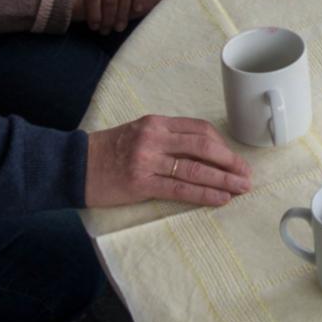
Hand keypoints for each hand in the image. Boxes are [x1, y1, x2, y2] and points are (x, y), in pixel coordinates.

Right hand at [84, 114, 253, 207]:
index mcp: (156, 122)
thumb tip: (204, 152)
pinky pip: (181, 188)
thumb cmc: (109, 150)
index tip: (235, 158)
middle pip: (204, 146)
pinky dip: (205, 194)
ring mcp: (148, 160)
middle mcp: (155, 138)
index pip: (200, 129)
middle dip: (230, 162)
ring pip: (197, 168)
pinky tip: (221, 199)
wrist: (75, 166)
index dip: (223, 145)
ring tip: (241, 188)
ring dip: (224, 179)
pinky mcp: (142, 184)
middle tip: (246, 174)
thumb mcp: (139, 132)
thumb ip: (168, 138)